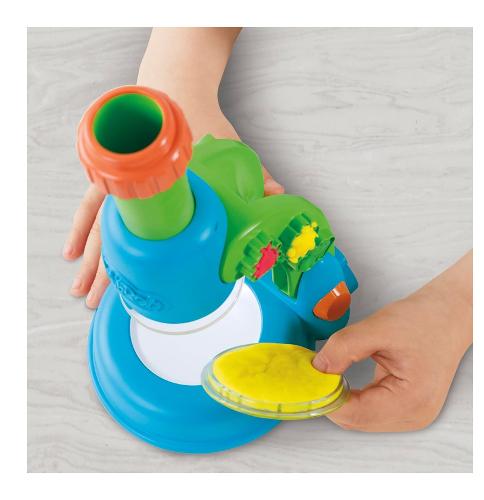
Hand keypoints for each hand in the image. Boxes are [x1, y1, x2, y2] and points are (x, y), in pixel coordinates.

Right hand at [64, 105, 282, 308]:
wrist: (175, 89)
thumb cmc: (201, 120)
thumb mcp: (230, 147)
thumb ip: (256, 176)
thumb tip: (279, 195)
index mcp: (162, 184)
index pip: (145, 226)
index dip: (133, 258)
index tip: (128, 284)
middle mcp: (135, 186)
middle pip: (112, 236)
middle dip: (102, 272)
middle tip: (92, 300)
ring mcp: (120, 184)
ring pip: (98, 228)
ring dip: (90, 261)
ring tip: (81, 290)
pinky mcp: (112, 181)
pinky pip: (90, 209)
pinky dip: (82, 231)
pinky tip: (73, 250)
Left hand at [313, 252, 471, 431]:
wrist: (448, 313)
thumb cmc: (425, 319)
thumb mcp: (378, 328)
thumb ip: (343, 348)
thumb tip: (317, 368)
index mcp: (411, 400)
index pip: (354, 413)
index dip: (326, 396)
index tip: (307, 377)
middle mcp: (412, 415)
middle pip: (355, 419)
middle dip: (330, 397)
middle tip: (312, 373)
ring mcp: (410, 413)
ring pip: (359, 417)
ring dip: (339, 398)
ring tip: (326, 373)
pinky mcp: (404, 405)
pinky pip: (368, 408)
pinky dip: (351, 396)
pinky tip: (341, 380)